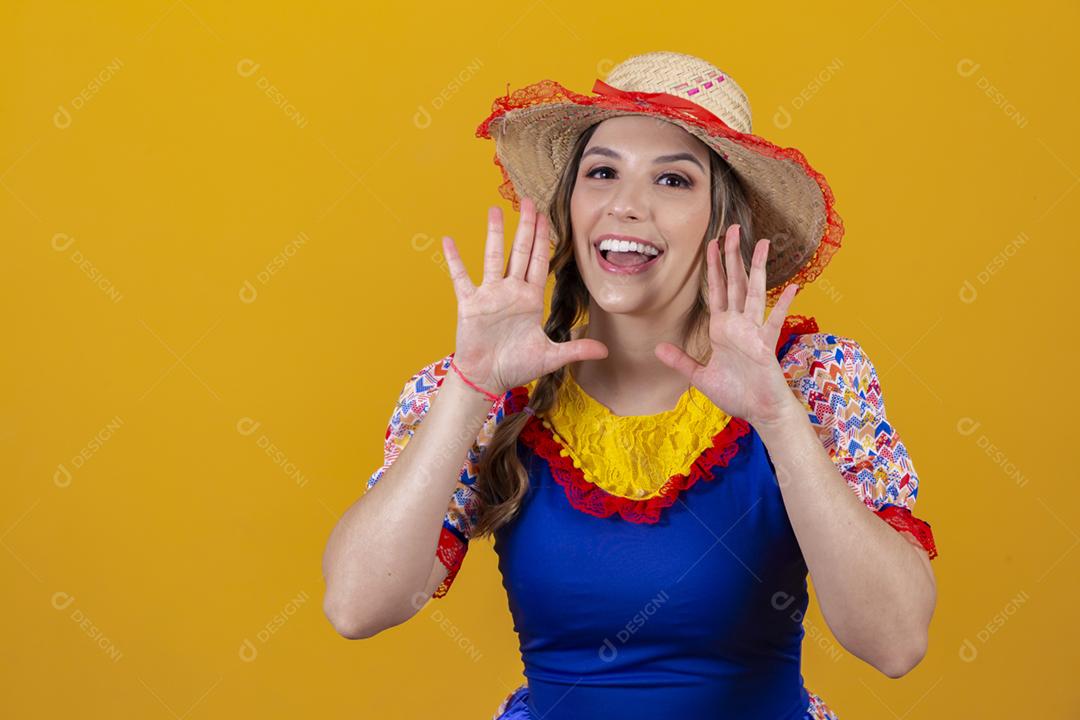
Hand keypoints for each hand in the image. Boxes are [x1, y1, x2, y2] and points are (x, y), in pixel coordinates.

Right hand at [443, 196, 608, 395]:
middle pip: (519, 252)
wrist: (487, 379)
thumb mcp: (550, 357)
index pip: (538, 262)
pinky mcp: (470, 303)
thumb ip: (576, 350)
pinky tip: (448, 241)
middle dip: (525, 227)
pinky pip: (461, 277)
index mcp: (530, 300)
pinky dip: (454, 260)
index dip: (542, 240)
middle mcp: (510, 292)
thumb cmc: (516, 367)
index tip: (546, 217)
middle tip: (528, 201)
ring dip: (494, 234)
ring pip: (493, 257)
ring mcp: (489, 295)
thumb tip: (605, 351)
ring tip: (494, 210)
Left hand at [654, 223, 801, 428]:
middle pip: (734, 282)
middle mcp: (738, 325)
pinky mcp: (765, 345)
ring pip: (754, 292)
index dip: (714, 267)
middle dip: (732, 256)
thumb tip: (658, 347)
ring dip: (758, 268)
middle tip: (731, 228)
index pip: (716, 290)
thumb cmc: (736, 394)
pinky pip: (775, 321)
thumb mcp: (700, 377)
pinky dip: (783, 305)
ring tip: (762, 243)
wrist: (759, 412)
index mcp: (722, 329)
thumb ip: (681, 361)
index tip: (712, 244)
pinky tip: (792, 287)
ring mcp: (753, 332)